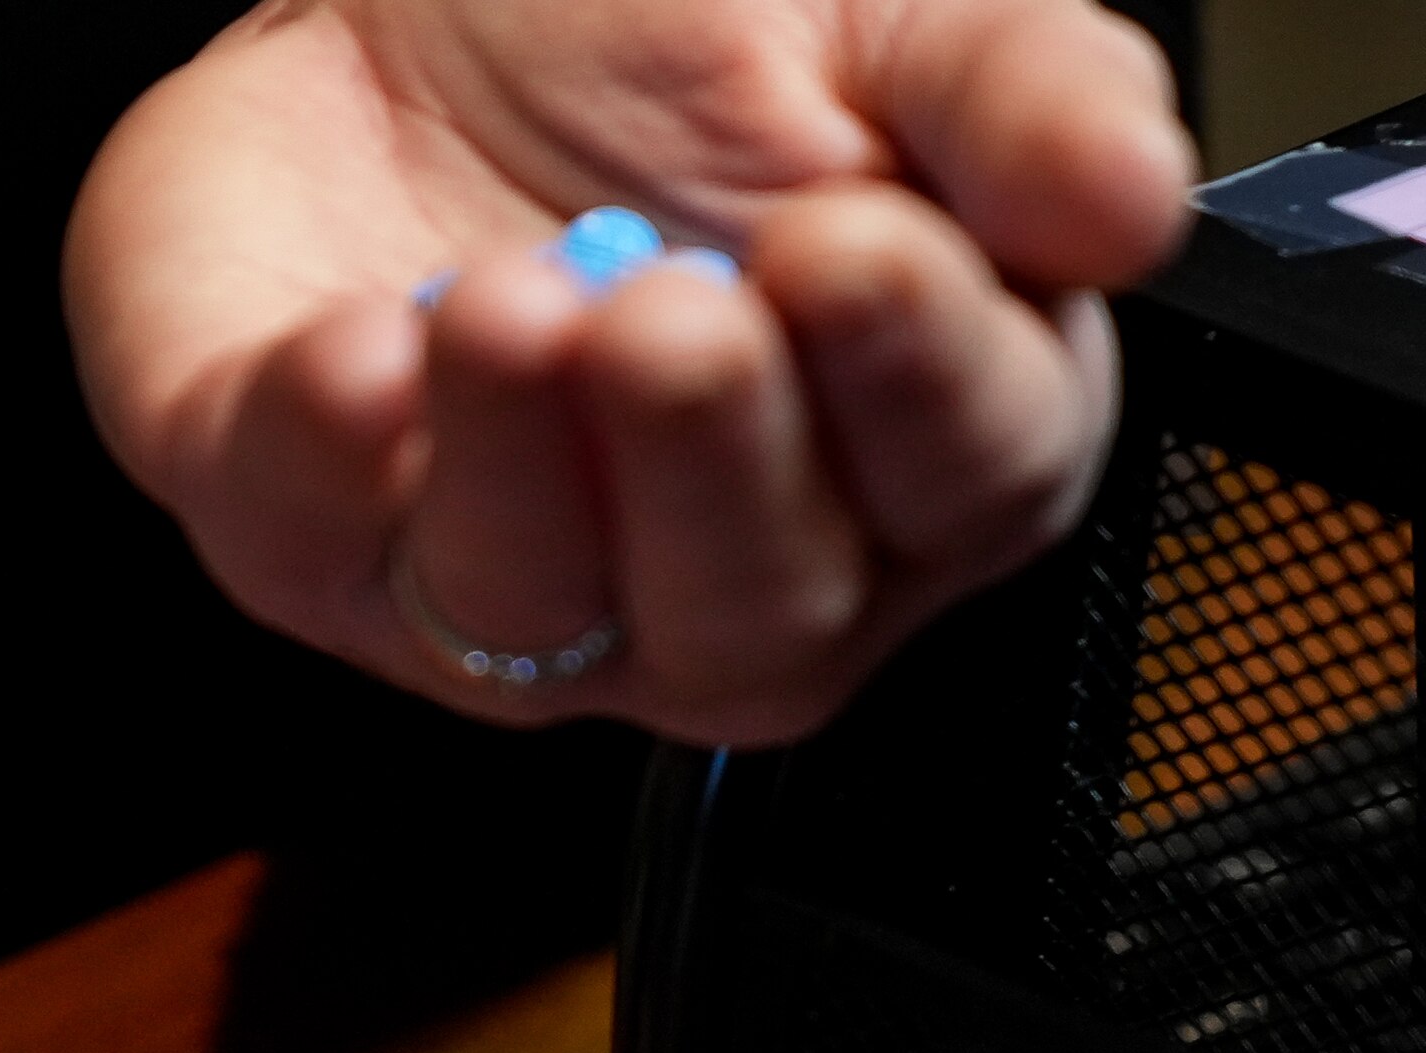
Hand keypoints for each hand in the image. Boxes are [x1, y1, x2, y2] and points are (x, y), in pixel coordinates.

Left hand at [68, 0, 1194, 743]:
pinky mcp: (294, 528)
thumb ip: (1029, 104)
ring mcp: (489, 579)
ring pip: (521, 615)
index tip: (857, 250)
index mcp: (901, 449)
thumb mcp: (896, 28)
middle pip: (748, 620)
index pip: (965, 490)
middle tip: (682, 314)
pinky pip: (304, 545)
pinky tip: (360, 353)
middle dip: (714, 469)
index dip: (920, 389)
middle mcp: (700, 564)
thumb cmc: (668, 50)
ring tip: (516, 301)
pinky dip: (323, 458)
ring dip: (520, 467)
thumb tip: (1131, 199)